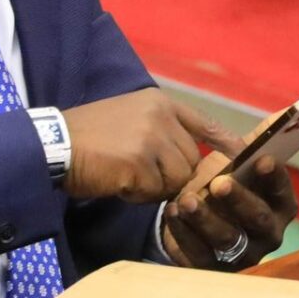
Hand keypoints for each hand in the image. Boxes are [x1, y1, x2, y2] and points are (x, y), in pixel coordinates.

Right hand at [62, 89, 227, 202]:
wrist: (53, 145)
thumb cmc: (88, 135)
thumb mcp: (129, 117)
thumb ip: (161, 131)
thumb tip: (191, 161)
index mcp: (160, 102)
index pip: (204, 123)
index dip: (226, 142)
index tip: (245, 155)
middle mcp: (160, 116)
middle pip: (191, 160)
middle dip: (172, 176)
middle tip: (139, 174)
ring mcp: (151, 138)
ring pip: (177, 179)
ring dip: (155, 187)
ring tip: (125, 175)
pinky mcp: (139, 163)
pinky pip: (154, 192)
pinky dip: (137, 195)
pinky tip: (117, 182)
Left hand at [161, 141, 298, 271]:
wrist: (198, 219)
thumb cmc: (227, 184)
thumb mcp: (241, 163)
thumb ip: (260, 141)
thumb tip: (287, 112)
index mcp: (280, 205)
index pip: (283, 191)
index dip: (275, 177)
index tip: (262, 159)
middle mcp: (268, 233)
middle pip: (258, 219)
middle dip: (239, 199)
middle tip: (219, 182)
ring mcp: (242, 255)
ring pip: (227, 238)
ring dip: (206, 218)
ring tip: (186, 199)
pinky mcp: (213, 268)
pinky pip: (199, 254)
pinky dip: (184, 233)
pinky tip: (172, 213)